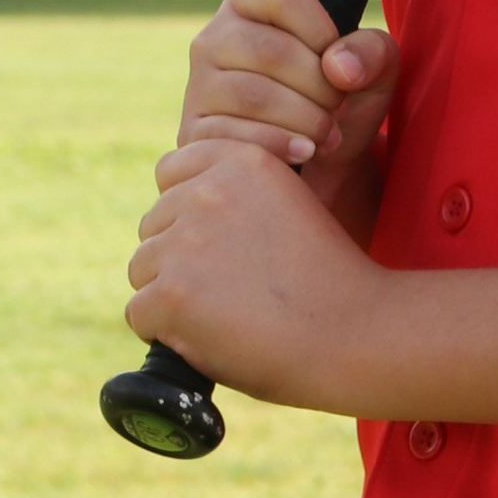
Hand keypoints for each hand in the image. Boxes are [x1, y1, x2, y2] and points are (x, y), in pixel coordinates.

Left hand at [125, 139, 383, 409]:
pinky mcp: (173, 293)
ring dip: (172, 295)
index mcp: (243, 160)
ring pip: (143, 270)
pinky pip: (140, 314)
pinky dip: (168, 333)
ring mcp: (187, 241)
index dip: (188, 212)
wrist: (357, 335)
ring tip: (228, 314)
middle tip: (233, 289)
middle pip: (154, 225)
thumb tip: (177, 217)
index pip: (171, 171)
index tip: (220, 244)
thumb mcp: (289, 207)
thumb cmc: (329, 282)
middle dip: (180, 257)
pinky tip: (213, 336)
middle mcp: (209, 190)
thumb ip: (236, 198)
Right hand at [179, 0, 397, 181]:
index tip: (340, 65)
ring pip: (253, 96)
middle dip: (320, 88)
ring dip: (305, 121)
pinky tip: (303, 152)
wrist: (319, 168)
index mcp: (253, 4)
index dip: (322, 31)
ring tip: (327, 135)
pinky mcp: (193, 130)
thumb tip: (338, 67)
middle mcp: (216, 37)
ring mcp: (199, 84)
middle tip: (337, 110)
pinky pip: (234, 135)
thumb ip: (372, 52)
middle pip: (271, 51)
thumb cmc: (340, 104)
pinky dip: (279, 147)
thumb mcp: (373, 73)